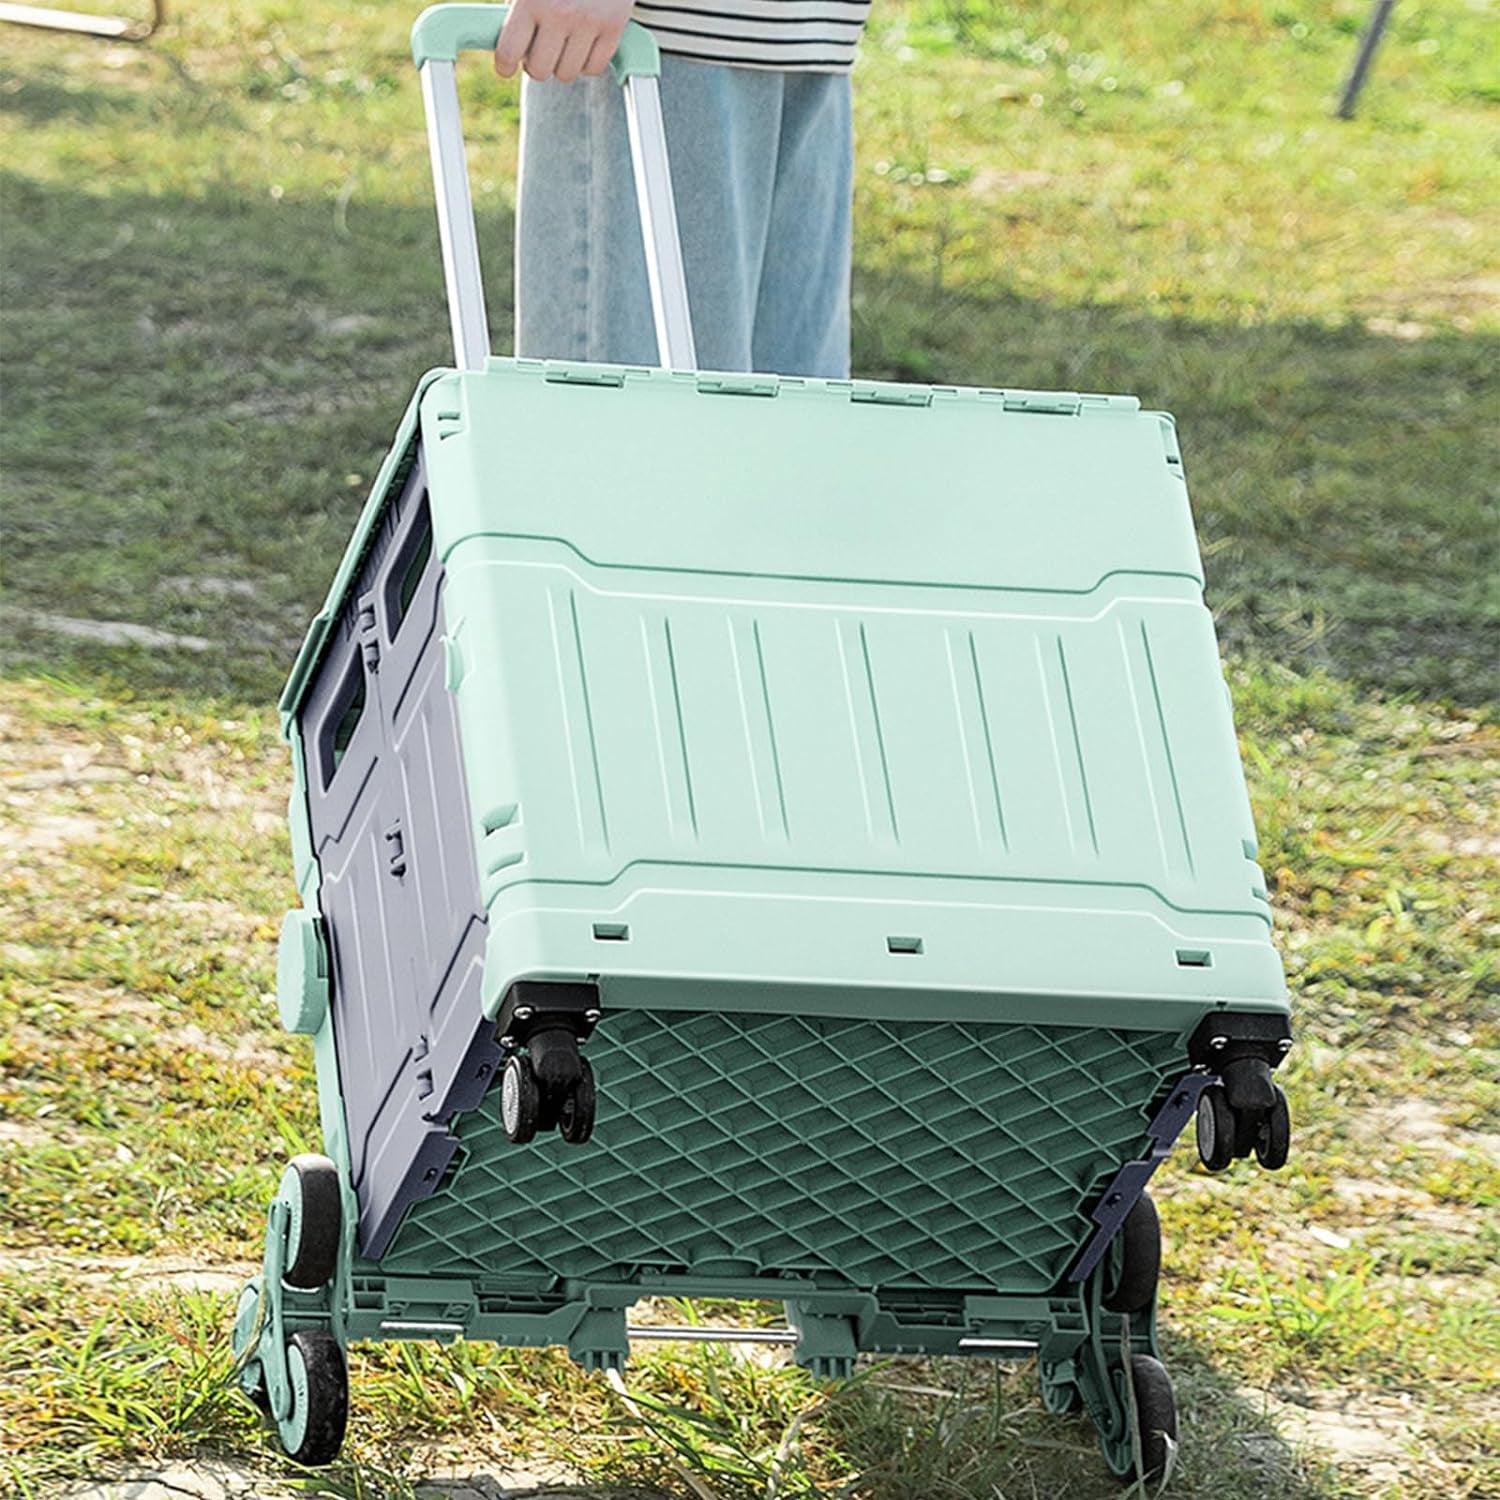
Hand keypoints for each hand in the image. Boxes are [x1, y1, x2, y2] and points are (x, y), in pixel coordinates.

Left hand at [494, 0, 634, 82]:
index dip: (504, 64)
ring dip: (561, 64)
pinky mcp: (613, 26)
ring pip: (567, 74)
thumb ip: (515, 7)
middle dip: (536, 64)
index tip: (506, 66)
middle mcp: (560, 12)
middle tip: (538, 51)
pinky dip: (586, 63)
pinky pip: (593, 68)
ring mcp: (589, 21)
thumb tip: (501, 41)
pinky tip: (582, 45)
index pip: (509, 52)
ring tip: (561, 43)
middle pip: (539, 71)